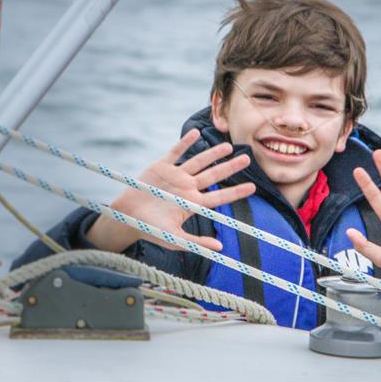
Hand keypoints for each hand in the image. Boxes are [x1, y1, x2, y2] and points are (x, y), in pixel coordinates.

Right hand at [86, 129, 255, 252]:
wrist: (127, 218)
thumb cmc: (151, 230)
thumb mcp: (175, 239)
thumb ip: (196, 242)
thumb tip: (220, 248)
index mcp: (193, 204)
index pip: (219, 197)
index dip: (236, 192)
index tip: (253, 187)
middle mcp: (187, 188)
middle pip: (214, 176)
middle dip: (230, 167)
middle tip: (248, 158)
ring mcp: (175, 176)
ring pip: (198, 162)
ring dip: (213, 154)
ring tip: (228, 146)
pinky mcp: (161, 167)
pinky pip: (175, 152)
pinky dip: (185, 143)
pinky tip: (195, 133)